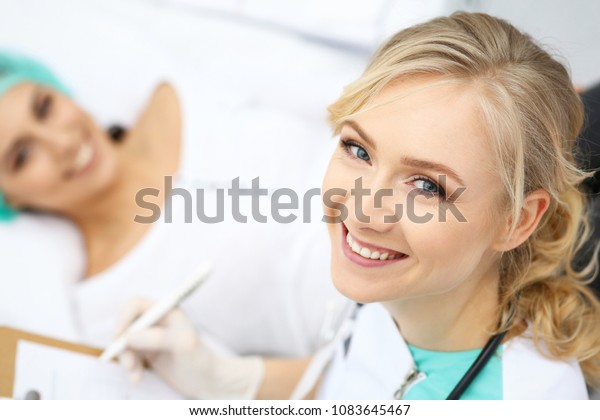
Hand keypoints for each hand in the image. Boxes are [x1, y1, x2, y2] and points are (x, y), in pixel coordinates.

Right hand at [113, 297, 263, 398]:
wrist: (208, 382)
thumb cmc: (200, 359)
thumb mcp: (183, 345)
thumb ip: (158, 338)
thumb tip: (129, 336)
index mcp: (167, 311)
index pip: (136, 304)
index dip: (124, 317)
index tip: (119, 336)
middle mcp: (157, 321)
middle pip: (127, 325)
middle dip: (123, 345)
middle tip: (129, 364)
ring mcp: (151, 337)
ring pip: (125, 342)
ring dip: (126, 359)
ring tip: (135, 375)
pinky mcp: (148, 352)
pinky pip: (129, 356)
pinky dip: (130, 367)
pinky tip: (137, 379)